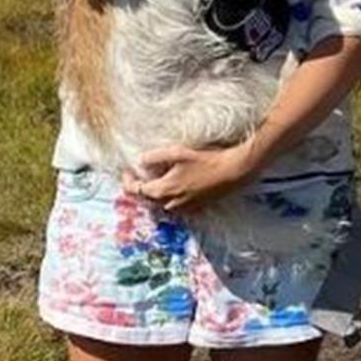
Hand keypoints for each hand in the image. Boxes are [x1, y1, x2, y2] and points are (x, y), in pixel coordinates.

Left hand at [124, 141, 257, 212]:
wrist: (232, 172)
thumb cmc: (206, 160)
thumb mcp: (176, 153)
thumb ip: (154, 157)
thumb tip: (140, 161)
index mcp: (163, 191)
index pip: (136, 191)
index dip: (128, 181)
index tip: (127, 170)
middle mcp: (171, 204)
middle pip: (146, 200)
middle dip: (140, 188)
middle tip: (138, 174)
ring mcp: (184, 208)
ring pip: (160, 204)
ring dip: (154, 193)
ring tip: (156, 179)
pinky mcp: (195, 208)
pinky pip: (174, 206)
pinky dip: (168, 197)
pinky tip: (174, 184)